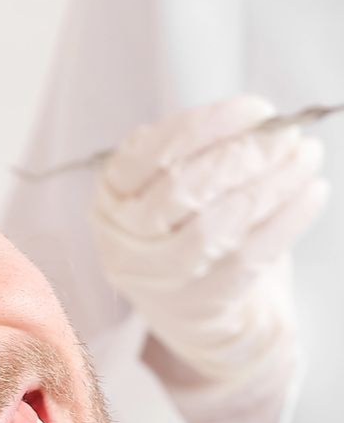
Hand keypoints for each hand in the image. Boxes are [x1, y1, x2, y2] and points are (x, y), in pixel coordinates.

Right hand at [91, 95, 328, 422]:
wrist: (192, 312)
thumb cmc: (183, 232)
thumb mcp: (167, 189)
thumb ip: (196, 154)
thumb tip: (261, 123)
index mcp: (110, 199)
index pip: (150, 154)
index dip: (208, 126)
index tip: (257, 110)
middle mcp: (122, 242)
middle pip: (183, 190)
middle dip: (244, 154)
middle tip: (288, 134)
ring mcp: (157, 279)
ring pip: (216, 226)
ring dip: (271, 185)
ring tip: (308, 157)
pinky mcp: (198, 305)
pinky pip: (248, 259)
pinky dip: (286, 221)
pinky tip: (312, 193)